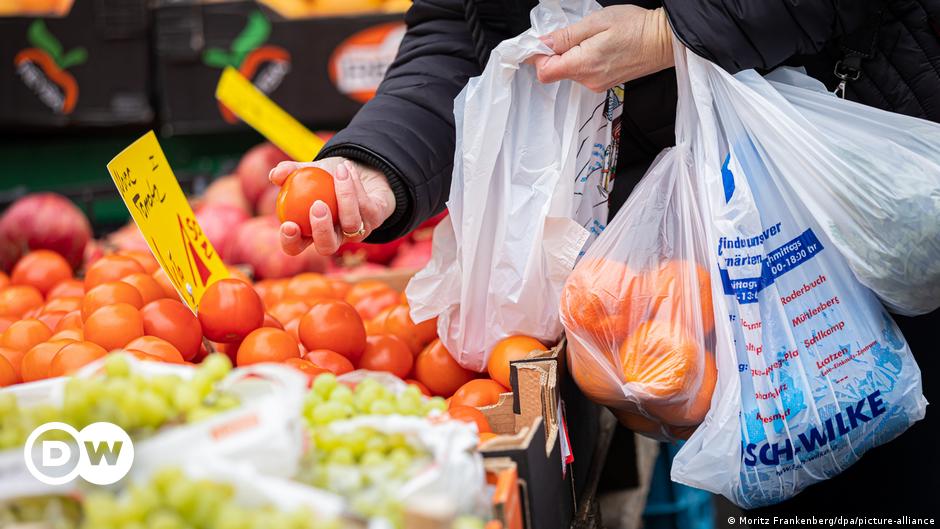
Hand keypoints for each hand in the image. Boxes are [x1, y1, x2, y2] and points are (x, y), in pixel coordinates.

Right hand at [268, 157, 394, 255]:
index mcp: (311, 232)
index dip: (291, 242)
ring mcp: (356, 232)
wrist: (360, 172)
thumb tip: (274, 175)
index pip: (296, 247)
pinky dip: (355, 185)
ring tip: (339, 171)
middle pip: (327, 247)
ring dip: (345, 196)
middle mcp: (335, 237)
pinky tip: (347, 168)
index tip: (288, 224)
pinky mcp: (375, 220)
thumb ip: (290, 172)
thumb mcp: (307, 171)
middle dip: (322, 230)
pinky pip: (365, 206)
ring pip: (351, 225)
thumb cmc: (327, 177)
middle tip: (317, 206)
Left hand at [532, 6, 673, 91]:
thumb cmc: (636, 27)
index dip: (538, 55)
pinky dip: (581, 59)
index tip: (541, 41)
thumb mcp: (596, 22)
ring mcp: (596, 84)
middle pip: (555, 71)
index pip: (544, 71)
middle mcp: (588, 80)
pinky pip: (581, 72)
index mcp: (584, 65)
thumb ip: (566, 36)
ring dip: (569, 55)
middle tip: (570, 33)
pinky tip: (596, 46)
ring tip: (589, 38)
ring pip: (568, 71)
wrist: (664, 41)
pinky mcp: (602, 83)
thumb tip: (542, 43)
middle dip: (554, 53)